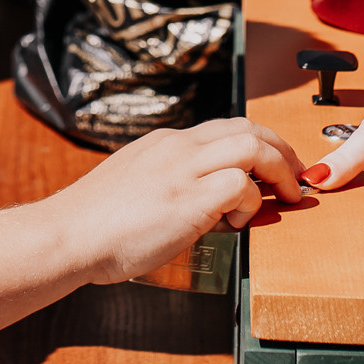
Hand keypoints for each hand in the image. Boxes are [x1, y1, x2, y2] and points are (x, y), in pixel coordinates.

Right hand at [49, 118, 305, 283]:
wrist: (67, 235)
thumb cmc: (95, 224)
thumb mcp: (135, 185)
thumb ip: (166, 183)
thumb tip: (193, 201)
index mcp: (165, 143)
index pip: (225, 128)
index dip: (259, 145)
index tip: (275, 166)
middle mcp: (177, 147)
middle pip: (248, 127)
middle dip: (282, 150)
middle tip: (295, 177)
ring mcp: (184, 169)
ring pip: (252, 145)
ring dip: (279, 169)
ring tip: (286, 196)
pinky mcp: (190, 198)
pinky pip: (241, 184)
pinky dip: (252, 201)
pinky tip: (239, 221)